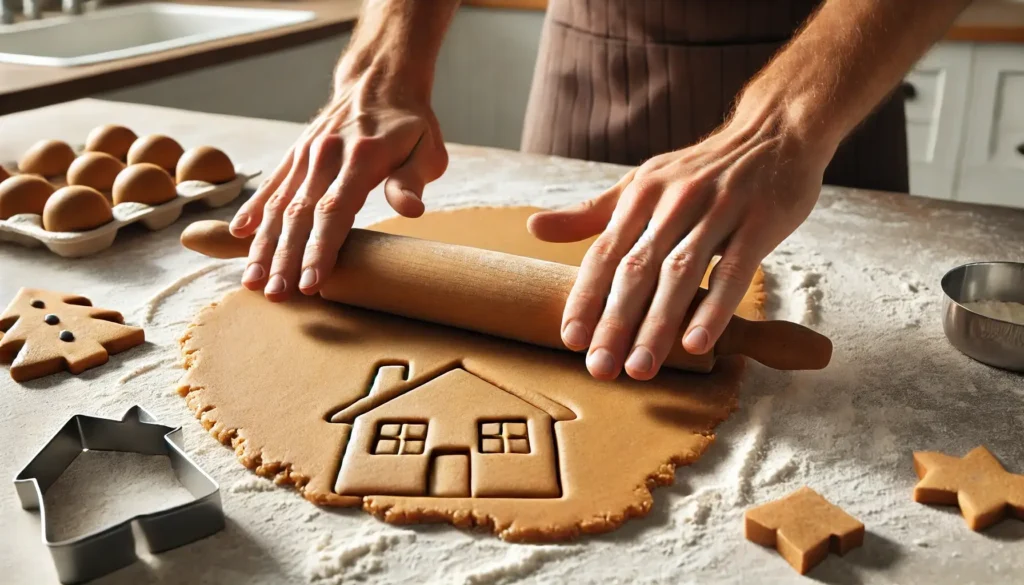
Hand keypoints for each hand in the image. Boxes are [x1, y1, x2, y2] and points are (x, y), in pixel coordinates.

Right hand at [229, 68, 447, 300]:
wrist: (380, 80)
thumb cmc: (410, 125)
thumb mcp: (426, 149)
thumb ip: (412, 181)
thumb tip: (411, 211)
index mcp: (361, 157)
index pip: (335, 211)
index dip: (321, 249)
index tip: (312, 283)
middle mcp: (326, 155)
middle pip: (300, 214)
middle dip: (286, 258)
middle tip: (276, 294)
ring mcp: (306, 154)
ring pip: (280, 204)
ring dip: (264, 244)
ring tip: (253, 280)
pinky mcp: (295, 154)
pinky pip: (272, 185)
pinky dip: (254, 210)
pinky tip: (238, 236)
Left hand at [528, 115, 831, 380]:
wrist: (774, 132)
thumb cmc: (701, 170)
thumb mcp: (643, 182)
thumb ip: (592, 213)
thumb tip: (534, 229)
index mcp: (640, 194)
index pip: (605, 253)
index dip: (586, 297)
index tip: (571, 339)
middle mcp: (674, 202)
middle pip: (637, 270)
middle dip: (615, 322)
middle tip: (601, 369)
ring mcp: (718, 210)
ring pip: (680, 274)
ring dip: (658, 324)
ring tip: (641, 368)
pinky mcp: (759, 222)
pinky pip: (733, 271)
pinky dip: (714, 308)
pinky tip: (697, 343)